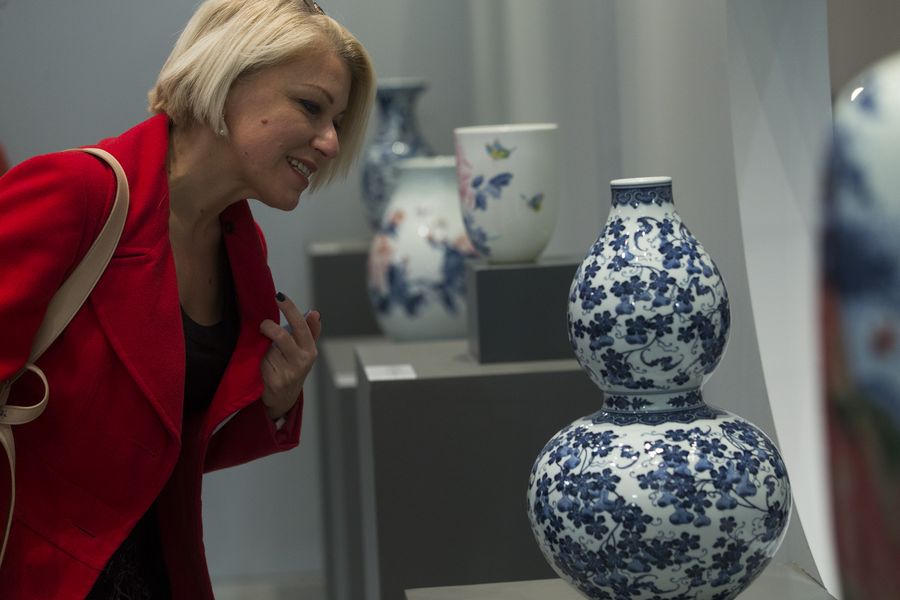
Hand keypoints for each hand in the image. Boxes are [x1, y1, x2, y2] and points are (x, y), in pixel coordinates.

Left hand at [258, 292, 321, 420]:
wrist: (283, 399)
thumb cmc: (292, 368)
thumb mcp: (303, 351)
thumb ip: (310, 331)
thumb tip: (315, 313)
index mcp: (310, 350)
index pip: (301, 325)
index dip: (290, 309)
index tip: (279, 296)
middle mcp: (302, 361)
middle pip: (283, 336)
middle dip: (269, 327)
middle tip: (262, 324)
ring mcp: (289, 373)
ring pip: (269, 349)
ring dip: (262, 344)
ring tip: (261, 345)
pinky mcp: (275, 383)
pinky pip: (260, 362)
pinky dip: (255, 358)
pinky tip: (257, 361)